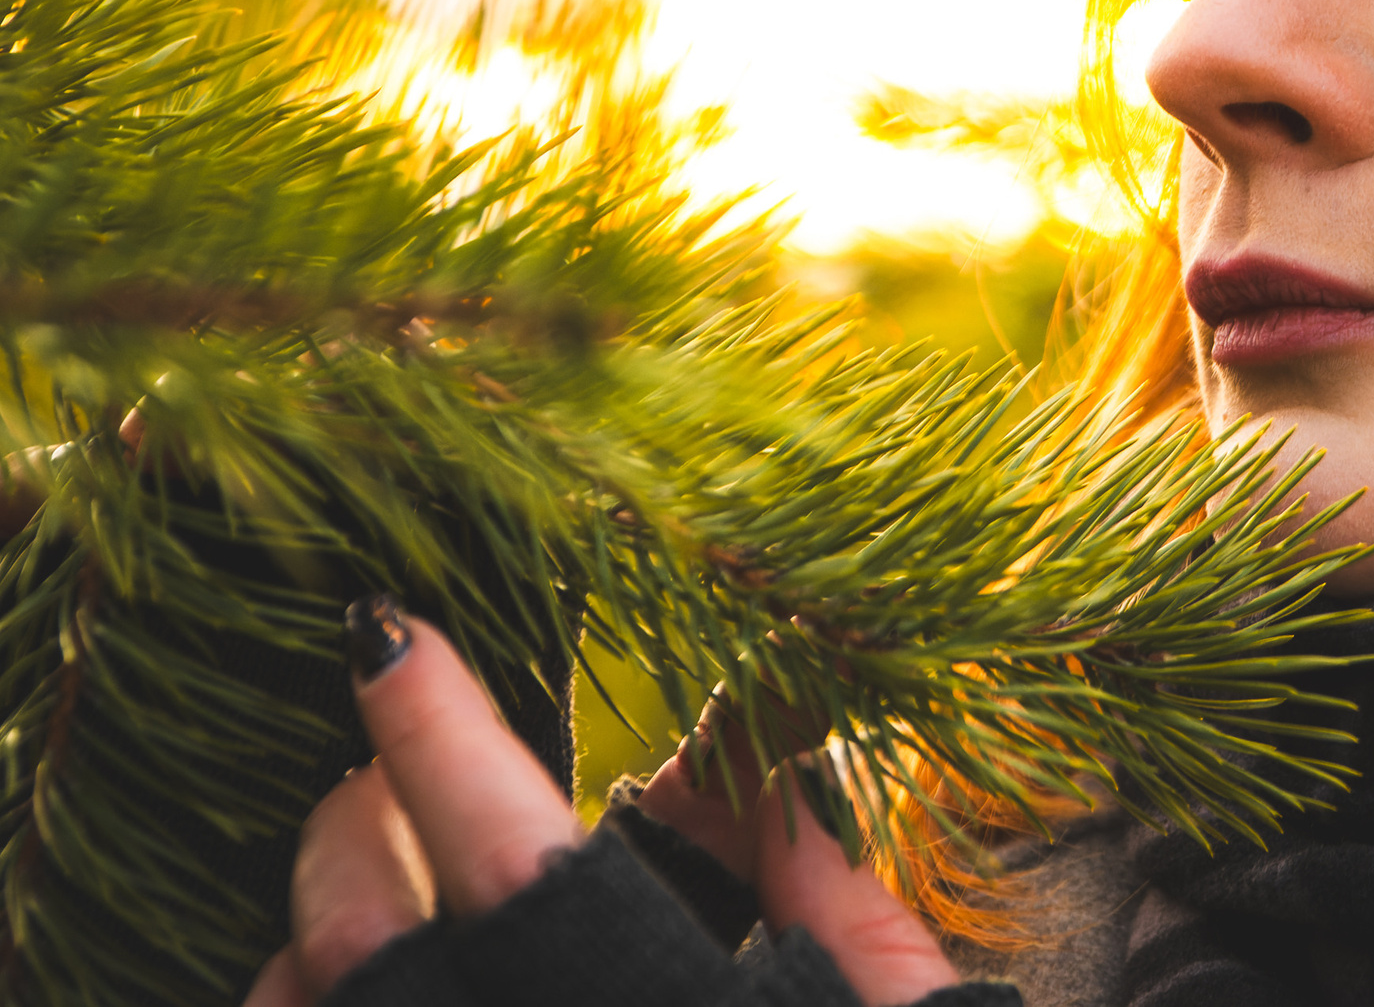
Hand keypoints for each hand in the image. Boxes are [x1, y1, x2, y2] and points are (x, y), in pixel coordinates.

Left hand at [243, 601, 958, 1006]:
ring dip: (318, 931)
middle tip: (386, 761)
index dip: (441, 727)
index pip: (514, 847)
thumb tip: (742, 751)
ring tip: (371, 885)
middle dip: (359, 811)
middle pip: (371, 926)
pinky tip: (356, 996)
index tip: (392, 634)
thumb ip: (825, 878)